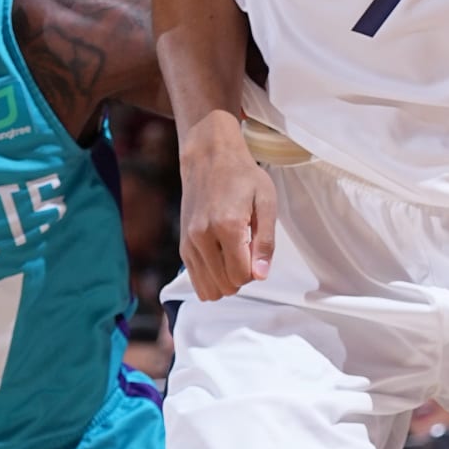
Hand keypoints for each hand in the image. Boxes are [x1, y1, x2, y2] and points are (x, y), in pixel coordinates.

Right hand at [177, 116, 276, 299]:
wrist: (209, 159)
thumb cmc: (242, 177)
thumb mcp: (266, 203)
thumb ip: (265, 241)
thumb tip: (260, 275)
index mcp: (227, 227)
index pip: (242, 276)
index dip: (256, 271)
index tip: (257, 250)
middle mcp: (203, 238)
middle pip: (226, 286)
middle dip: (242, 276)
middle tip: (247, 251)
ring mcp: (189, 243)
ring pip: (209, 289)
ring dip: (227, 280)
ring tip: (234, 256)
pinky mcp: (183, 245)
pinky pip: (196, 281)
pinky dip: (212, 278)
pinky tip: (221, 259)